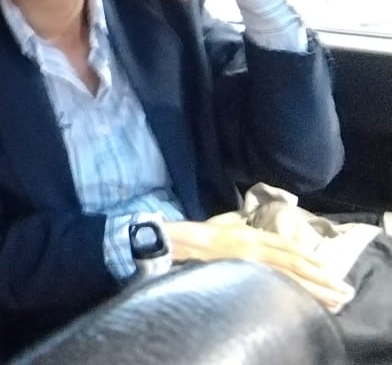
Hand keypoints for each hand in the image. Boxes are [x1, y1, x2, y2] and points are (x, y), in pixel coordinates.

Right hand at [164, 220, 354, 311]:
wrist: (181, 243)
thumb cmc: (201, 233)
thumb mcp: (227, 223)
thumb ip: (243, 224)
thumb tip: (253, 224)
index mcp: (252, 234)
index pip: (287, 245)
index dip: (309, 255)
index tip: (327, 265)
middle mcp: (255, 247)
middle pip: (294, 263)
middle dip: (320, 276)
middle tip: (341, 288)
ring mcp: (249, 263)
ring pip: (288, 277)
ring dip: (313, 289)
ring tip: (333, 299)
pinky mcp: (242, 274)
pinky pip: (271, 285)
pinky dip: (290, 293)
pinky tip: (304, 301)